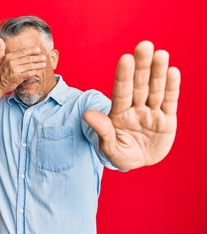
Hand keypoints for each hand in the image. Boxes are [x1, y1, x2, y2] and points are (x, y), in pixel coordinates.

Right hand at [0, 38, 46, 93]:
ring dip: (38, 65)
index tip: (38, 50)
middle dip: (37, 58)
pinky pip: (28, 74)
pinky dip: (34, 72)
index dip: (31, 50)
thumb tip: (0, 39)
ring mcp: (14, 70)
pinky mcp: (17, 77)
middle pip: (27, 58)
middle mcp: (11, 62)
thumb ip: (1, 49)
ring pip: (29, 66)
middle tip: (44, 57)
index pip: (22, 52)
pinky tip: (38, 72)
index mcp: (8, 56)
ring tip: (44, 64)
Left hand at [83, 41, 180, 169]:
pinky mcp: (167, 120)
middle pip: (139, 85)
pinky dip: (172, 88)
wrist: (138, 161)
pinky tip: (172, 72)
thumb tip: (87, 114)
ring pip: (156, 90)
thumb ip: (102, 131)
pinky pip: (170, 102)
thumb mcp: (109, 147)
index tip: (125, 58)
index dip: (124, 76)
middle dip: (142, 66)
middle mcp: (135, 108)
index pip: (121, 92)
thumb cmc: (120, 153)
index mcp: (119, 113)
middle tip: (144, 45)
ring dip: (158, 72)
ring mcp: (152, 113)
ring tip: (160, 54)